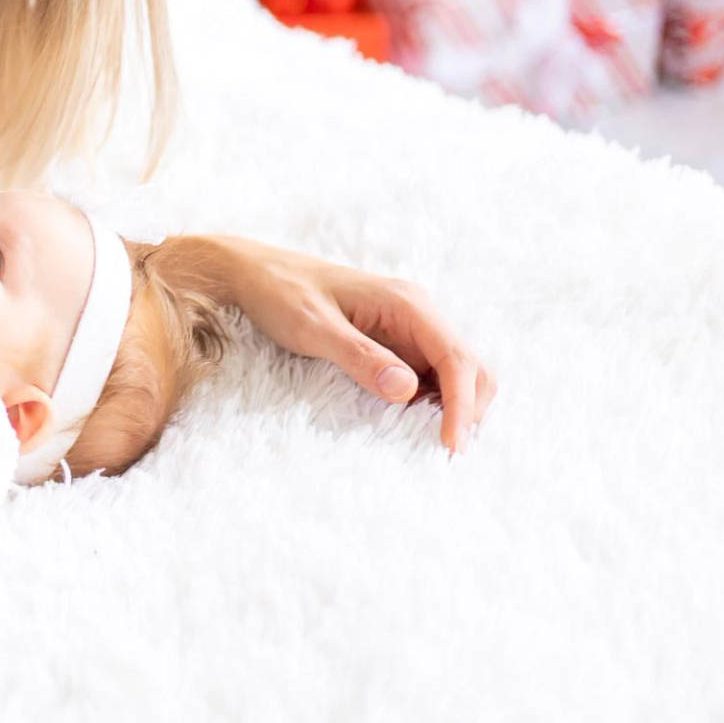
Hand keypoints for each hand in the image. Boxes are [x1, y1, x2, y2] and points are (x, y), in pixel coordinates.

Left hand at [162, 236, 496, 453]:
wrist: (253, 272)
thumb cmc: (280, 293)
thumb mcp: (313, 327)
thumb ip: (359, 356)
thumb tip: (408, 390)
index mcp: (406, 303)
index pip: (456, 358)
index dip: (462, 405)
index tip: (451, 446)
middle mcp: (417, 312)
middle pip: (469, 367)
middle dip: (467, 408)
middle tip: (443, 451)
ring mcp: (407, 327)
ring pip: (454, 373)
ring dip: (452, 407)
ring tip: (426, 441)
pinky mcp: (394, 341)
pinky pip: (427, 375)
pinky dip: (429, 402)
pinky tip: (407, 422)